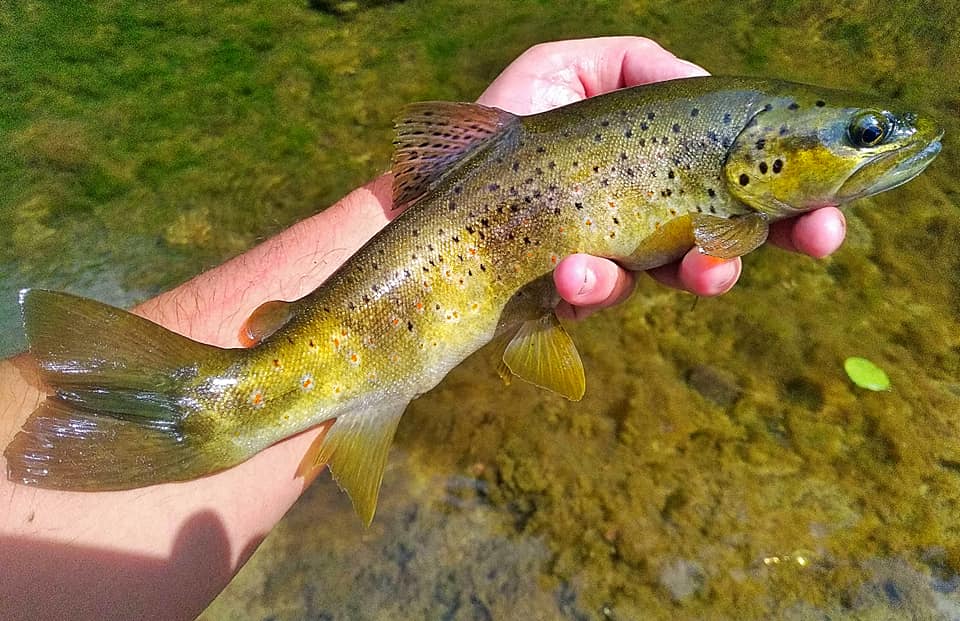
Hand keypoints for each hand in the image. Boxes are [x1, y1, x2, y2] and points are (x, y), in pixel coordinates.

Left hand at [477, 37, 846, 318]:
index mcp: (662, 167)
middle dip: (780, 242)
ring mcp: (614, 260)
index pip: (745, 186)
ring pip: (677, 280)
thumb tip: (704, 84)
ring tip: (700, 266)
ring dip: (702, 274)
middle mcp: (648, 217)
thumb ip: (643, 67)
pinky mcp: (571, 296)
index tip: (831, 214)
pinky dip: (595, 284)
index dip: (795, 203)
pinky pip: (600, 300)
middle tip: (818, 239)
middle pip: (734, 238)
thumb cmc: (504, 122)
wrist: (431, 180)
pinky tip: (576, 269)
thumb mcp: (573, 67)